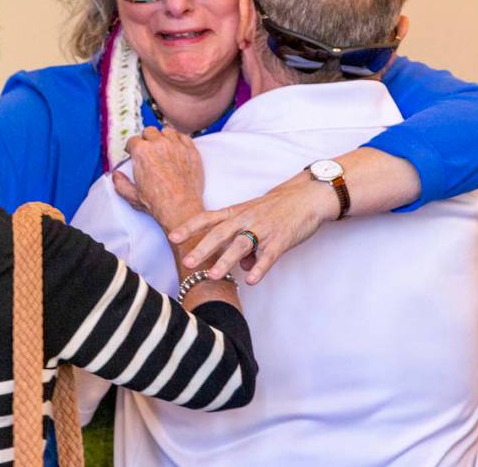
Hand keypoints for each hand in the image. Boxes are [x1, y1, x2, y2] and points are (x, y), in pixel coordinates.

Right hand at [116, 126, 204, 230]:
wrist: (180, 207)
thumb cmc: (156, 203)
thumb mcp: (132, 195)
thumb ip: (121, 184)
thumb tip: (116, 175)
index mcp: (142, 152)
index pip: (133, 140)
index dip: (132, 147)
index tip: (133, 151)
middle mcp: (159, 144)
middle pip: (150, 132)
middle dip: (147, 139)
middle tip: (149, 149)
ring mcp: (176, 146)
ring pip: (167, 131)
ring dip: (163, 137)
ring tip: (163, 147)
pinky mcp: (191, 150)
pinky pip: (184, 137)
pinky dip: (179, 140)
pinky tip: (177, 148)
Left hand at [171, 175, 338, 284]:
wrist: (305, 197)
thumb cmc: (274, 209)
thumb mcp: (251, 220)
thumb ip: (241, 242)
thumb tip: (240, 267)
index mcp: (235, 213)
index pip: (207, 218)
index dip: (190, 227)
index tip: (172, 237)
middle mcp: (245, 219)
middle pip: (220, 233)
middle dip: (202, 248)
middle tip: (187, 262)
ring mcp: (263, 229)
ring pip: (241, 245)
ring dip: (226, 260)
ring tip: (213, 276)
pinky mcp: (281, 239)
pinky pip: (269, 255)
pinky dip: (260, 268)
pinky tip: (251, 280)